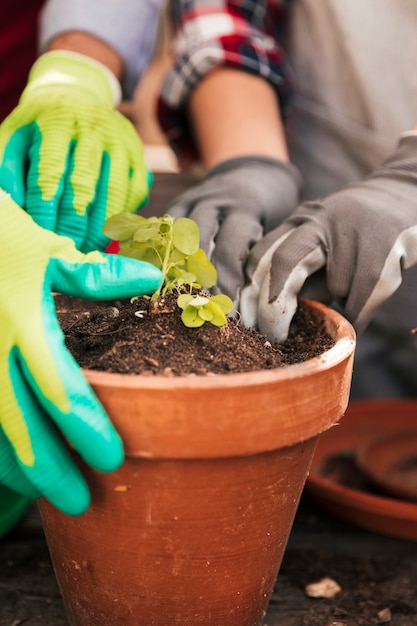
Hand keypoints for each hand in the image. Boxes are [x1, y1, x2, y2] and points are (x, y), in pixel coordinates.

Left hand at [0, 51, 149, 252]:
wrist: (77, 96)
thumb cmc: (39, 126)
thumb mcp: (15, 135)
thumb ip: (7, 166)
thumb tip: (9, 203)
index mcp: (56, 121)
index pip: (51, 171)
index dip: (45, 208)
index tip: (40, 235)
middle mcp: (92, 128)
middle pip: (84, 183)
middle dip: (74, 222)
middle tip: (65, 249)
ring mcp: (120, 141)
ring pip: (114, 191)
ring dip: (100, 226)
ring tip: (86, 249)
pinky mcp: (138, 155)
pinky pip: (134, 193)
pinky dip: (122, 217)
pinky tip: (108, 235)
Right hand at [0, 190, 161, 514]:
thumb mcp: (46, 248)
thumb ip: (95, 274)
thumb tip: (149, 278)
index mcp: (25, 324)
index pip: (62, 390)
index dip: (87, 430)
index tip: (111, 459)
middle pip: (23, 426)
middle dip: (51, 469)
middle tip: (79, 501)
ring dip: (16, 467)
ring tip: (43, 492)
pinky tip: (6, 463)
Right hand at [167, 156, 301, 300]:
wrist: (255, 172)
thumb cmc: (271, 211)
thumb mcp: (275, 227)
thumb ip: (261, 258)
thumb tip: (256, 308)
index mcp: (245, 208)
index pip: (230, 251)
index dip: (227, 284)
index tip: (228, 312)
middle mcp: (216, 200)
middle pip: (198, 245)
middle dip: (199, 282)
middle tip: (201, 311)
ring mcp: (193, 199)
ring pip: (176, 238)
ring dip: (176, 270)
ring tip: (178, 299)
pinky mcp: (178, 203)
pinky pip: (163, 229)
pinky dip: (161, 252)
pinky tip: (162, 278)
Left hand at [240, 133, 416, 340]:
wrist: (406, 194)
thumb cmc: (357, 231)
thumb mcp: (321, 244)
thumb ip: (300, 274)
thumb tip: (273, 319)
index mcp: (300, 222)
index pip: (261, 255)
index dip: (247, 293)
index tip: (242, 323)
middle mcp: (321, 221)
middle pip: (282, 263)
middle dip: (272, 308)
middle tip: (271, 339)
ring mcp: (354, 230)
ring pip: (334, 286)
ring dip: (335, 306)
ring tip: (336, 311)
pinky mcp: (385, 245)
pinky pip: (364, 296)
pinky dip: (357, 317)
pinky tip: (354, 323)